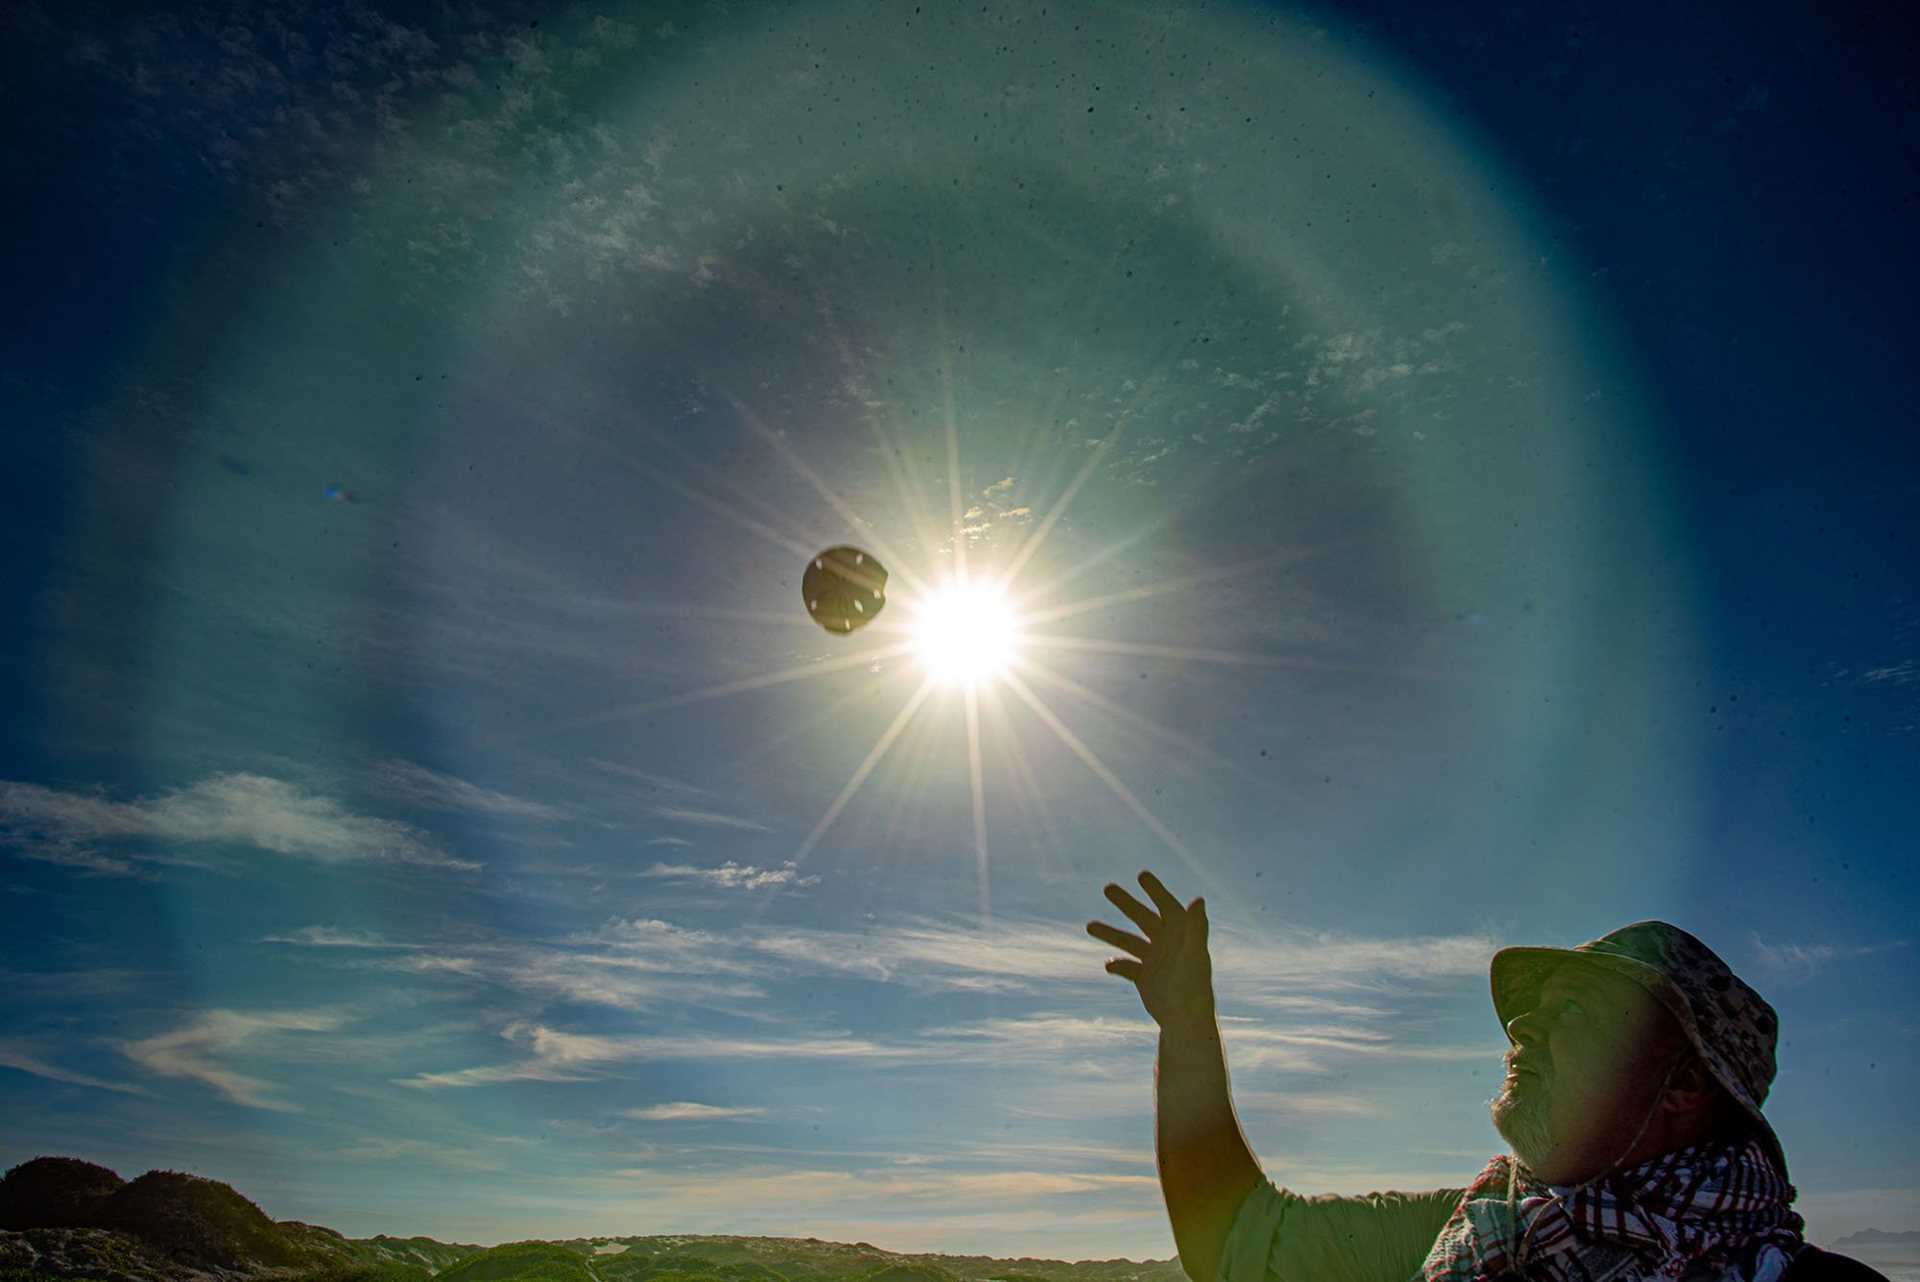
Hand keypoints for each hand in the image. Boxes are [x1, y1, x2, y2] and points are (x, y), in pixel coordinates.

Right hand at [1088, 869, 1215, 1029]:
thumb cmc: (1195, 989)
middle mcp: (1167, 944)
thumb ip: (1196, 928)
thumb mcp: (1194, 956)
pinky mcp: (1144, 978)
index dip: (1156, 891)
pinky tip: (1109, 965)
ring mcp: (1154, 961)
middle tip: (1107, 888)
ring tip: (1089, 925)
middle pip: (1143, 918)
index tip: (1141, 875)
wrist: (1185, 1022)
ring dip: (1110, 933)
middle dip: (1126, 903)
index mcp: (1181, 935)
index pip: (1168, 906)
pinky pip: (1126, 966)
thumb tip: (1198, 899)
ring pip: (1128, 941)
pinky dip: (1117, 964)